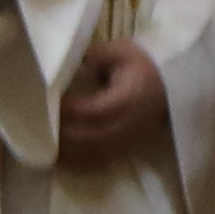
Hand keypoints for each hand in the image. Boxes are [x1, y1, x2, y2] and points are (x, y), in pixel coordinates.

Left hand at [52, 39, 176, 174]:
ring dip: (70, 154)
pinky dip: (81, 162)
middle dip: (63, 136)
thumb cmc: (147, 66)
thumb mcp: (123, 51)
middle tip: (37, 130)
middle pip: (93, 137)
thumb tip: (62, 60)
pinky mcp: (130, 147)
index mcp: (130, 97)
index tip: (47, 106)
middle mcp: (131, 122)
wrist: (177, 86)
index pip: (96, 110)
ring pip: (97, 153)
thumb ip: (94, 55)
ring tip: (44, 148)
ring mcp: (131, 138)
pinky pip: (103, 160)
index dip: (70, 112)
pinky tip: (63, 159)